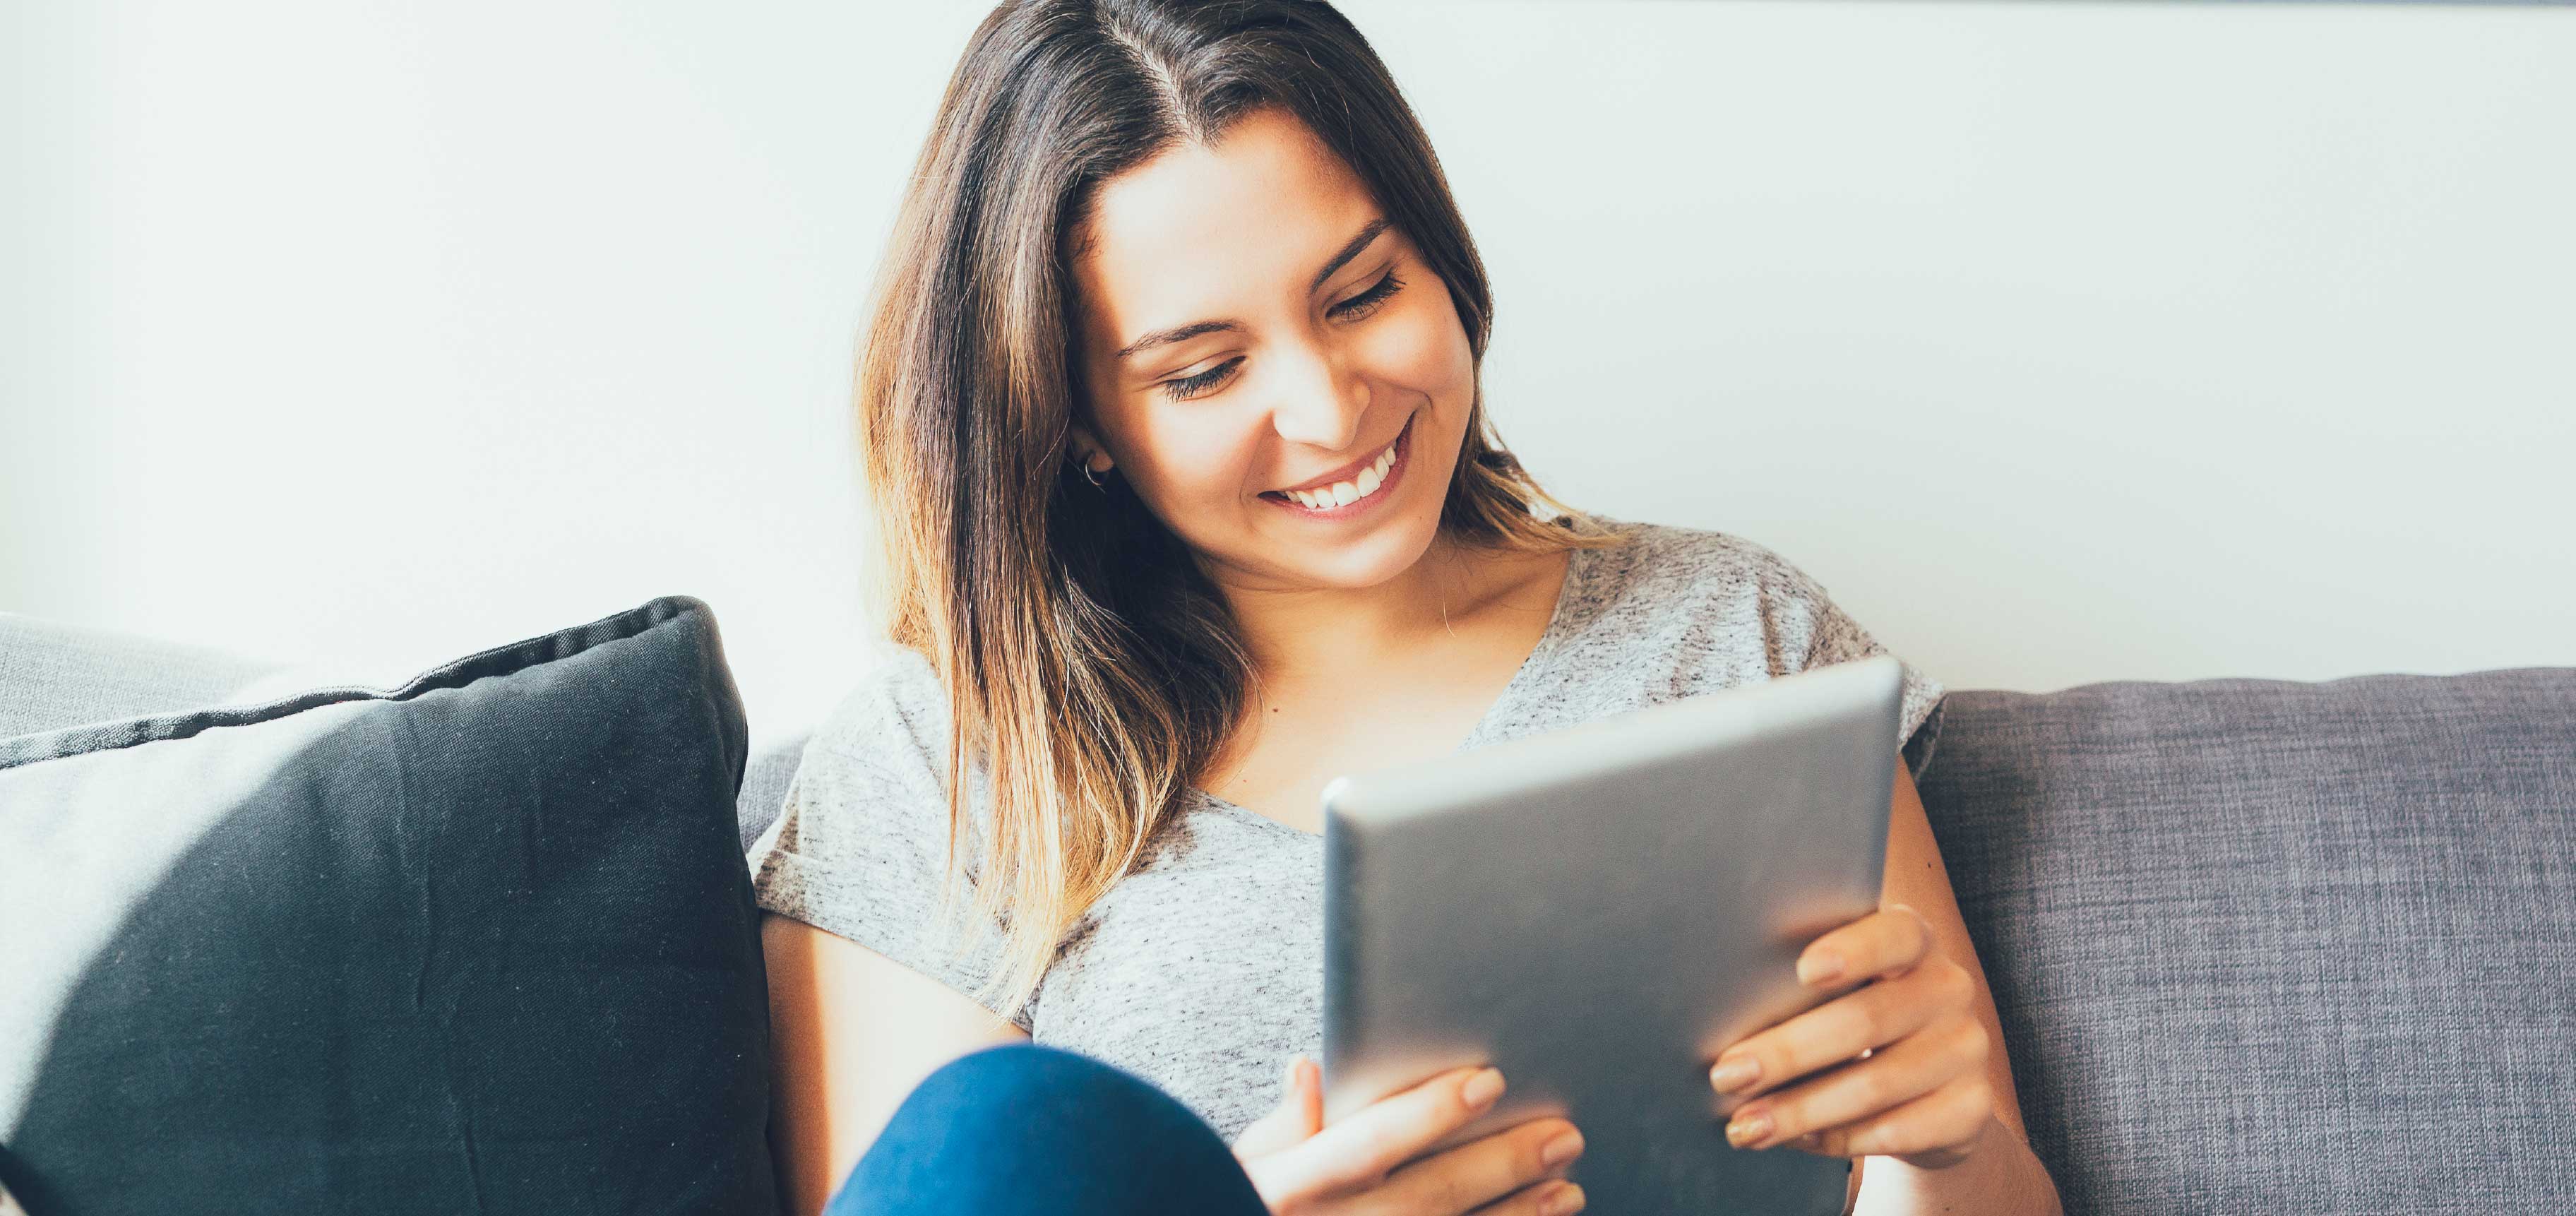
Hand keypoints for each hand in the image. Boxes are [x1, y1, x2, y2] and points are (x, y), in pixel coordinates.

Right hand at [1232, 1058, 1587, 1215]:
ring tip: (1567, 1190)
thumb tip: (1310, 1069)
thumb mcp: (1240, 1168)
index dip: (1430, 1113)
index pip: (1368, 1143)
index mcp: (1288, 1188)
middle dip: (1501, 1165)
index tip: (1489, 1081)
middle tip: (1564, 1136)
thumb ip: (1282, 1127)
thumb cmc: (1228, 1204)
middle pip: (1429, 1197)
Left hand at [1705, 903, 1993, 1169]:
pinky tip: (1795, 1141)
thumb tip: (1717, 1013)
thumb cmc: (1855, 1016)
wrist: (1928, 1088)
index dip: (1852, 951)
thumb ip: (1799, 985)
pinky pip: (1897, 1130)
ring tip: (1744, 1126)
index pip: (1892, 935)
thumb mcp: (1838, 989)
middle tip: (1726, 1076)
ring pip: (1875, 1084)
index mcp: (1912, 940)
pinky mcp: (1971, 1108)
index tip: (1803, 971)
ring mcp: (1966, 1049)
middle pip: (1866, 1020)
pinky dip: (1838, 1139)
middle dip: (1787, 1052)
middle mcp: (1948, 987)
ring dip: (1800, 1109)